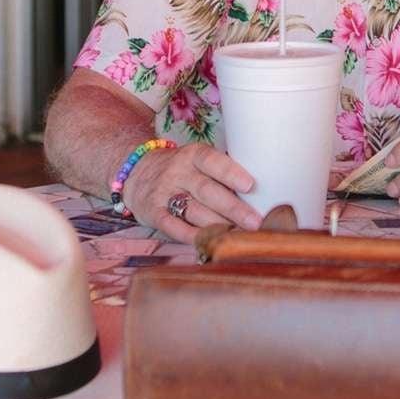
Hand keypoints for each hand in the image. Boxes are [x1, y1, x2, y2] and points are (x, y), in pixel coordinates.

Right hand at [125, 143, 263, 240]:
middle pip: (208, 191)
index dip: (231, 173)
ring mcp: (164, 192)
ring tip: (240, 236)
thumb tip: (263, 192)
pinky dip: (191, 236)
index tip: (251, 186)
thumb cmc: (181, 170)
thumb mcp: (197, 161)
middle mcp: (178, 172)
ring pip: (193, 211)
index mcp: (193, 156)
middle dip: (234, 208)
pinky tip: (209, 242)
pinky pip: (173, 226)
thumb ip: (222, 173)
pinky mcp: (153, 212)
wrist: (136, 171)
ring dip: (218, 225)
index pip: (213, 161)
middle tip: (256, 222)